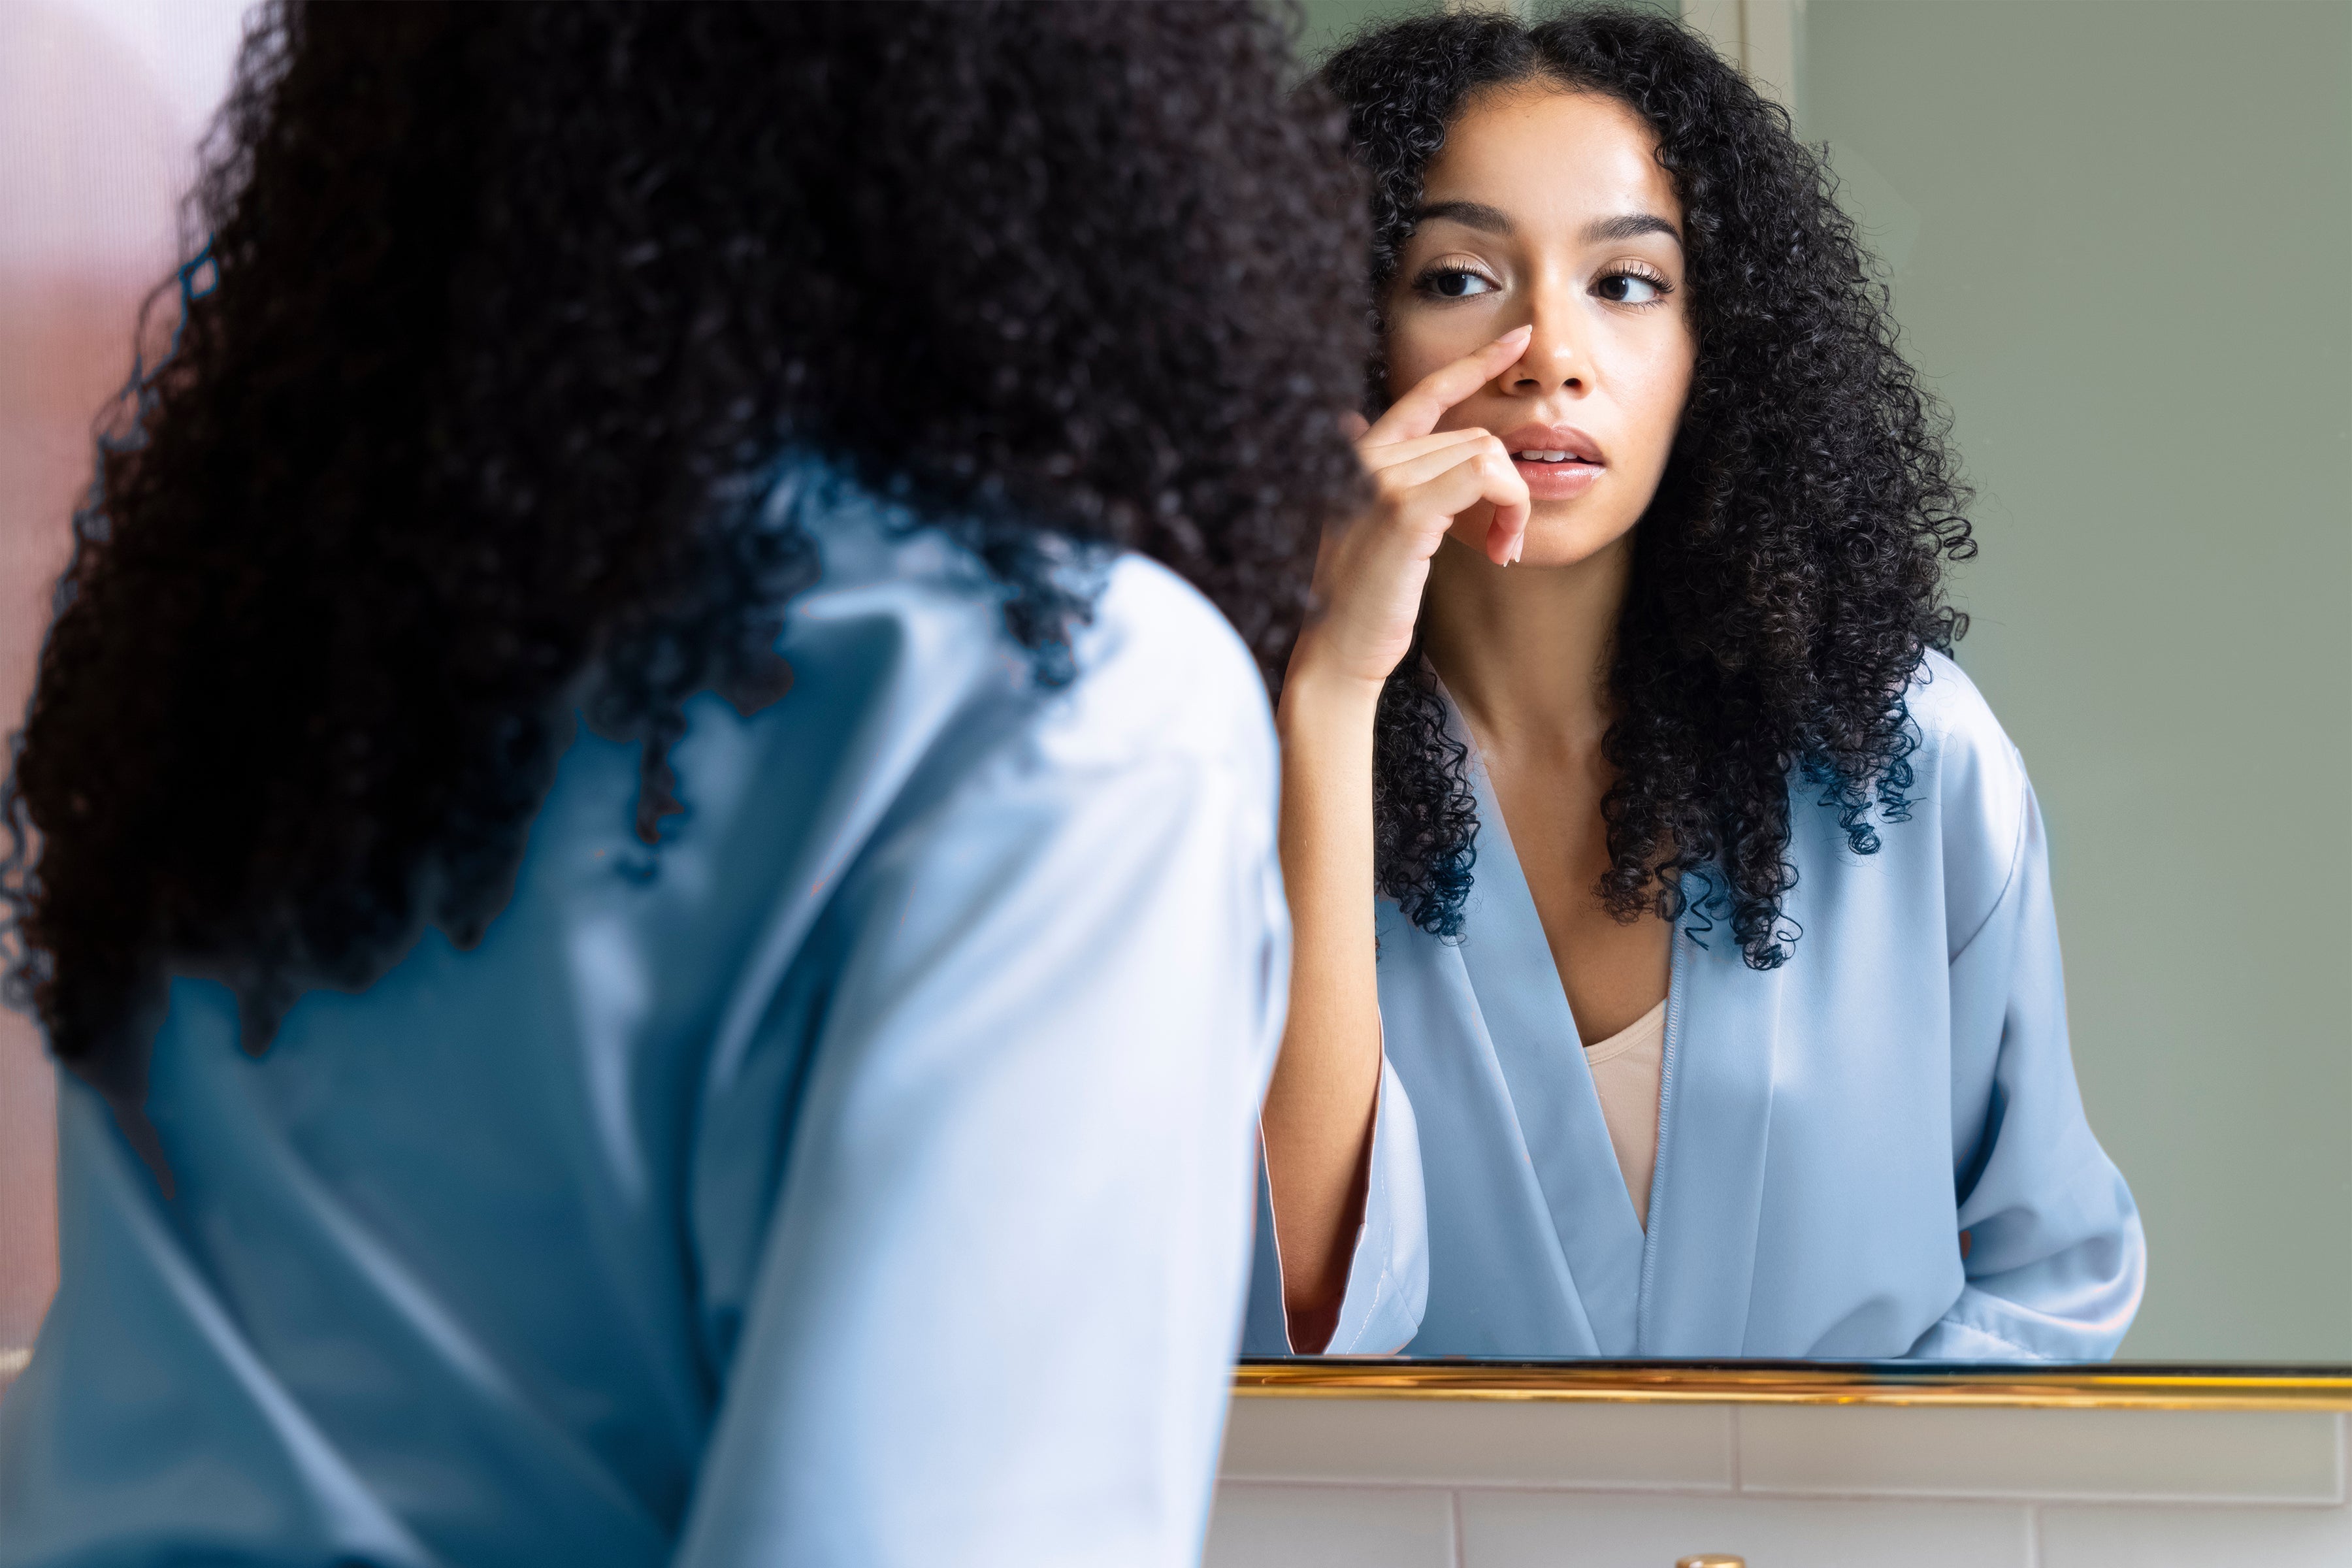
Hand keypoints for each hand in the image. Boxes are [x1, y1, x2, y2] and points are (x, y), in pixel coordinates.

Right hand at [1289, 327, 1532, 694]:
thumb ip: (1388, 480)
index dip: (1475, 363)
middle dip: (1504, 487)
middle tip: (1503, 541)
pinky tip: (1500, 548)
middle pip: (1472, 436)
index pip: (1425, 394)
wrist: (1337, 654)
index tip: (1517, 339)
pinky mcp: (1404, 510)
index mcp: (1360, 457)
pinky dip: (1510, 507)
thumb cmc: (1361, 602)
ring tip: (1499, 550)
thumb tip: (1354, 422)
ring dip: (1512, 505)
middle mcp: (1367, 457)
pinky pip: (1486, 475)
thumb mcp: (1372, 528)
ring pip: (1486, 454)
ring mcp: (1383, 480)